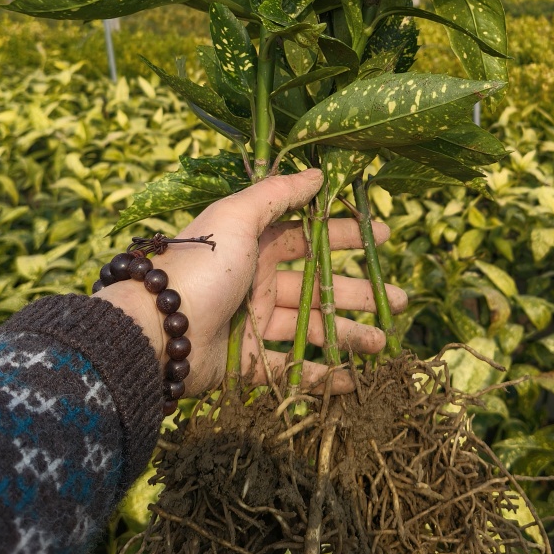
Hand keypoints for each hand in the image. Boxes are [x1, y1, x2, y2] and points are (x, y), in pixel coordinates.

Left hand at [101, 169, 406, 395]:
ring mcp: (251, 322)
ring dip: (348, 332)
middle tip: (401, 300)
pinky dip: (322, 376)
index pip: (309, 235)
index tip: (383, 239)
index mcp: (252, 242)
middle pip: (317, 283)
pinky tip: (354, 380)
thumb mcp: (236, 216)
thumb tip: (318, 173)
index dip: (346, 235)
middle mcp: (254, 279)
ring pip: (310, 326)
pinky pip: (290, 369)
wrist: (153, 331)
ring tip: (384, 341)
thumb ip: (277, 193)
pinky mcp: (244, 363)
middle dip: (357, 290)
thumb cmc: (199, 265)